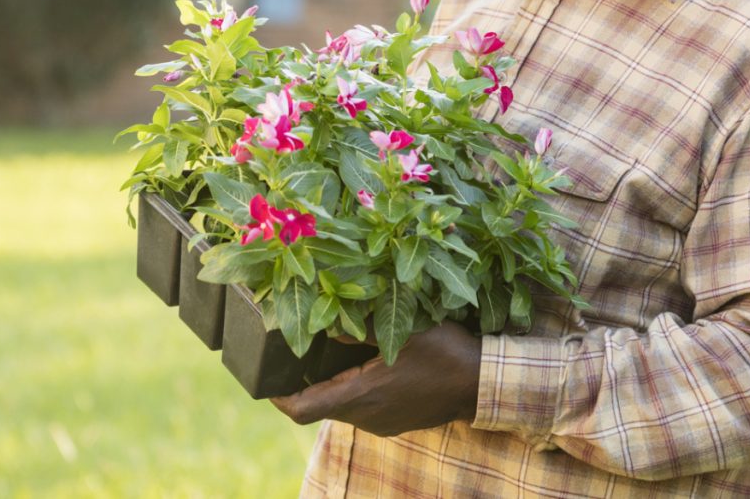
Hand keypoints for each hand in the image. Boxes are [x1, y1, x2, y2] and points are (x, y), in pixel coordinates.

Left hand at [271, 320, 479, 436]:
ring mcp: (381, 424)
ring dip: (334, 387)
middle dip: (307, 385)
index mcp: (361, 395)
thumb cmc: (446, 353)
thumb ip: (362, 327)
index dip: (278, 398)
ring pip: (342, 410)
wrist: (482, 384)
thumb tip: (327, 324)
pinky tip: (369, 366)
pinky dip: (356, 392)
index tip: (268, 382)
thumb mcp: (406, 329)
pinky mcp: (395, 423)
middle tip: (301, 355)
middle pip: (319, 409)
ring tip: (335, 355)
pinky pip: (363, 411)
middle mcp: (366, 417)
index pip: (301, 410)